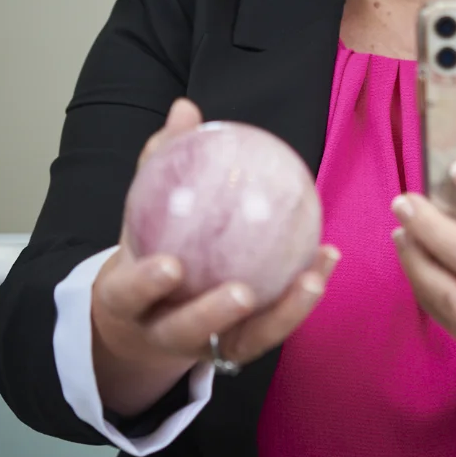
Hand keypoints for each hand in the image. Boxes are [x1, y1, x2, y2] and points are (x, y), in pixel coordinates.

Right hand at [92, 98, 339, 417]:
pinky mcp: (240, 348)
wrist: (145, 314)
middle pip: (186, 332)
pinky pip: (275, 325)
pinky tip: (327, 258)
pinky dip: (302, 296)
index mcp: (128, 300)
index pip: (130, 295)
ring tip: (311, 278)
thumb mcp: (144, 209)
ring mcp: (205, 347)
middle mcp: (164, 332)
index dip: (147, 284)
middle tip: (243, 292)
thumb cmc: (148, 246)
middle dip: (212, 315)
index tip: (170, 266)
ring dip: (282, 314)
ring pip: (244, 341)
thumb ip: (162, 162)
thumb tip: (186, 108)